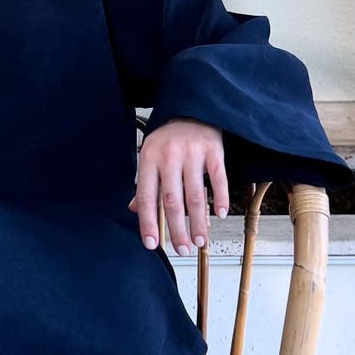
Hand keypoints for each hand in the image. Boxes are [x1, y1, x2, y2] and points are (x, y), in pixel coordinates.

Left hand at [127, 117, 228, 254]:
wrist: (192, 106)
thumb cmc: (169, 137)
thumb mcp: (150, 156)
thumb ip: (145, 184)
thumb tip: (135, 209)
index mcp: (149, 159)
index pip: (146, 197)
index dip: (148, 223)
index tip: (152, 244)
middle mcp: (169, 156)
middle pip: (172, 201)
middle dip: (177, 230)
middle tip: (182, 249)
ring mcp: (192, 152)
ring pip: (195, 195)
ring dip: (198, 222)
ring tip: (199, 240)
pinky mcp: (213, 150)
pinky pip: (218, 179)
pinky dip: (220, 198)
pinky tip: (219, 215)